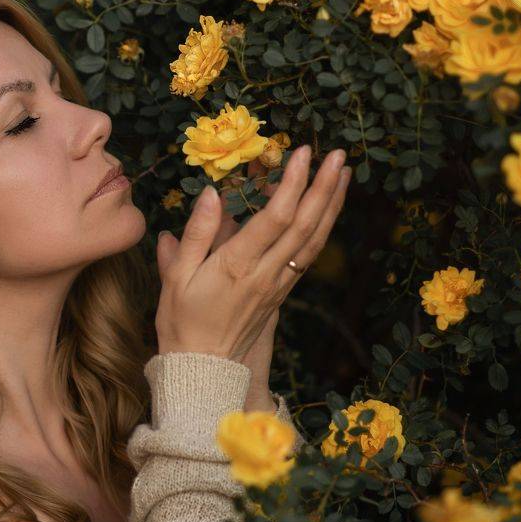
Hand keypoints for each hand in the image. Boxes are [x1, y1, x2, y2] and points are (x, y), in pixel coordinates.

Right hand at [154, 143, 350, 365]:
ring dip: (331, 205)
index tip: (303, 153)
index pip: (275, 218)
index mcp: (238, 266)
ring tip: (344, 174)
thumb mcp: (176, 277)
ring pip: (314, 240)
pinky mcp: (282, 292)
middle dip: (323, 187)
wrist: (203, 368)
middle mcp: (266, 273)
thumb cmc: (181, 321)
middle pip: (304, 225)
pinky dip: (322, 228)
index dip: (292, 183)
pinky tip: (326, 210)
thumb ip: (196, 234)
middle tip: (338, 155)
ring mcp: (278, 284)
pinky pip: (308, 255)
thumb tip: (212, 194)